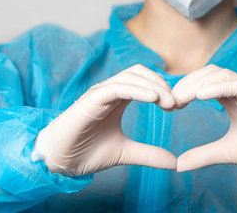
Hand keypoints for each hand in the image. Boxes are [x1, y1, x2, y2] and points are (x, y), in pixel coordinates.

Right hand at [32, 64, 176, 175]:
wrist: (59, 162)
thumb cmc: (87, 152)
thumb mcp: (125, 153)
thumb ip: (149, 154)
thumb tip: (175, 163)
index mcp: (119, 98)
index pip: (145, 80)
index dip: (163, 88)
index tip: (177, 106)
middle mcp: (110, 91)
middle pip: (140, 72)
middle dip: (161, 84)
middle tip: (176, 104)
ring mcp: (100, 93)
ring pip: (130, 76)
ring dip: (153, 86)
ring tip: (168, 103)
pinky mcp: (91, 99)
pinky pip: (117, 87)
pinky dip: (137, 90)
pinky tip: (152, 99)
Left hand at [172, 65, 236, 174]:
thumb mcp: (227, 152)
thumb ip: (203, 155)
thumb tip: (178, 164)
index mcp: (231, 99)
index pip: (204, 82)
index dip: (186, 88)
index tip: (171, 105)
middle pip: (209, 73)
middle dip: (188, 82)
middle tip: (172, 100)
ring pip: (221, 73)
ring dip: (199, 82)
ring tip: (182, 98)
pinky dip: (218, 86)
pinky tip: (202, 95)